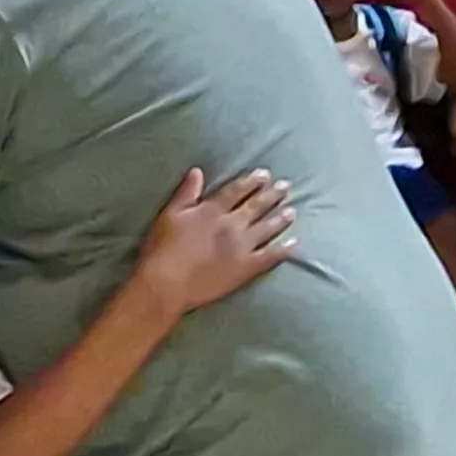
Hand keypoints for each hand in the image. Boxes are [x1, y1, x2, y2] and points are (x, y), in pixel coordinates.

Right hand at [128, 167, 295, 314]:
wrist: (166, 284)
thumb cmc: (161, 249)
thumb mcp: (169, 215)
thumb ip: (185, 193)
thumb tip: (197, 171)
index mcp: (212, 210)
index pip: (236, 191)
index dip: (251, 181)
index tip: (265, 174)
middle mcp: (232, 224)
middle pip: (256, 206)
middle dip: (271, 194)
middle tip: (285, 187)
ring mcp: (242, 247)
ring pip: (267, 228)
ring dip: (280, 218)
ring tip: (292, 211)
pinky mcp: (246, 268)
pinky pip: (270, 257)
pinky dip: (283, 250)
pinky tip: (293, 244)